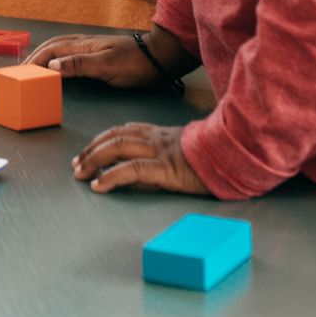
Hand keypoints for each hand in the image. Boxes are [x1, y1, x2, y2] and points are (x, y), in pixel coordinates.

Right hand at [26, 32, 160, 88]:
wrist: (158, 58)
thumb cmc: (134, 64)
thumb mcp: (107, 66)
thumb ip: (79, 65)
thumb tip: (51, 66)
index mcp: (82, 45)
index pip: (51, 50)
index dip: (35, 60)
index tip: (22, 72)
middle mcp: (83, 42)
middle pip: (52, 45)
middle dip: (35, 55)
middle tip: (22, 69)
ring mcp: (90, 46)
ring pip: (59, 46)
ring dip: (44, 53)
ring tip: (34, 64)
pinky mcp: (97, 52)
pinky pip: (68, 51)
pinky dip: (56, 56)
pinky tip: (58, 62)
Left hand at [72, 122, 210, 195]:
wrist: (239, 153)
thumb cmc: (218, 156)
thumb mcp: (187, 151)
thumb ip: (166, 155)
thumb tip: (145, 172)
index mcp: (161, 133)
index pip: (123, 131)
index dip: (102, 139)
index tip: (88, 149)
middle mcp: (156, 138)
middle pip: (115, 138)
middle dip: (92, 150)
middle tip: (76, 164)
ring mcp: (161, 152)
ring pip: (117, 148)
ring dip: (94, 160)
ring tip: (80, 173)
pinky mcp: (167, 169)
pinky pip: (132, 170)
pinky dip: (111, 176)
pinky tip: (99, 186)